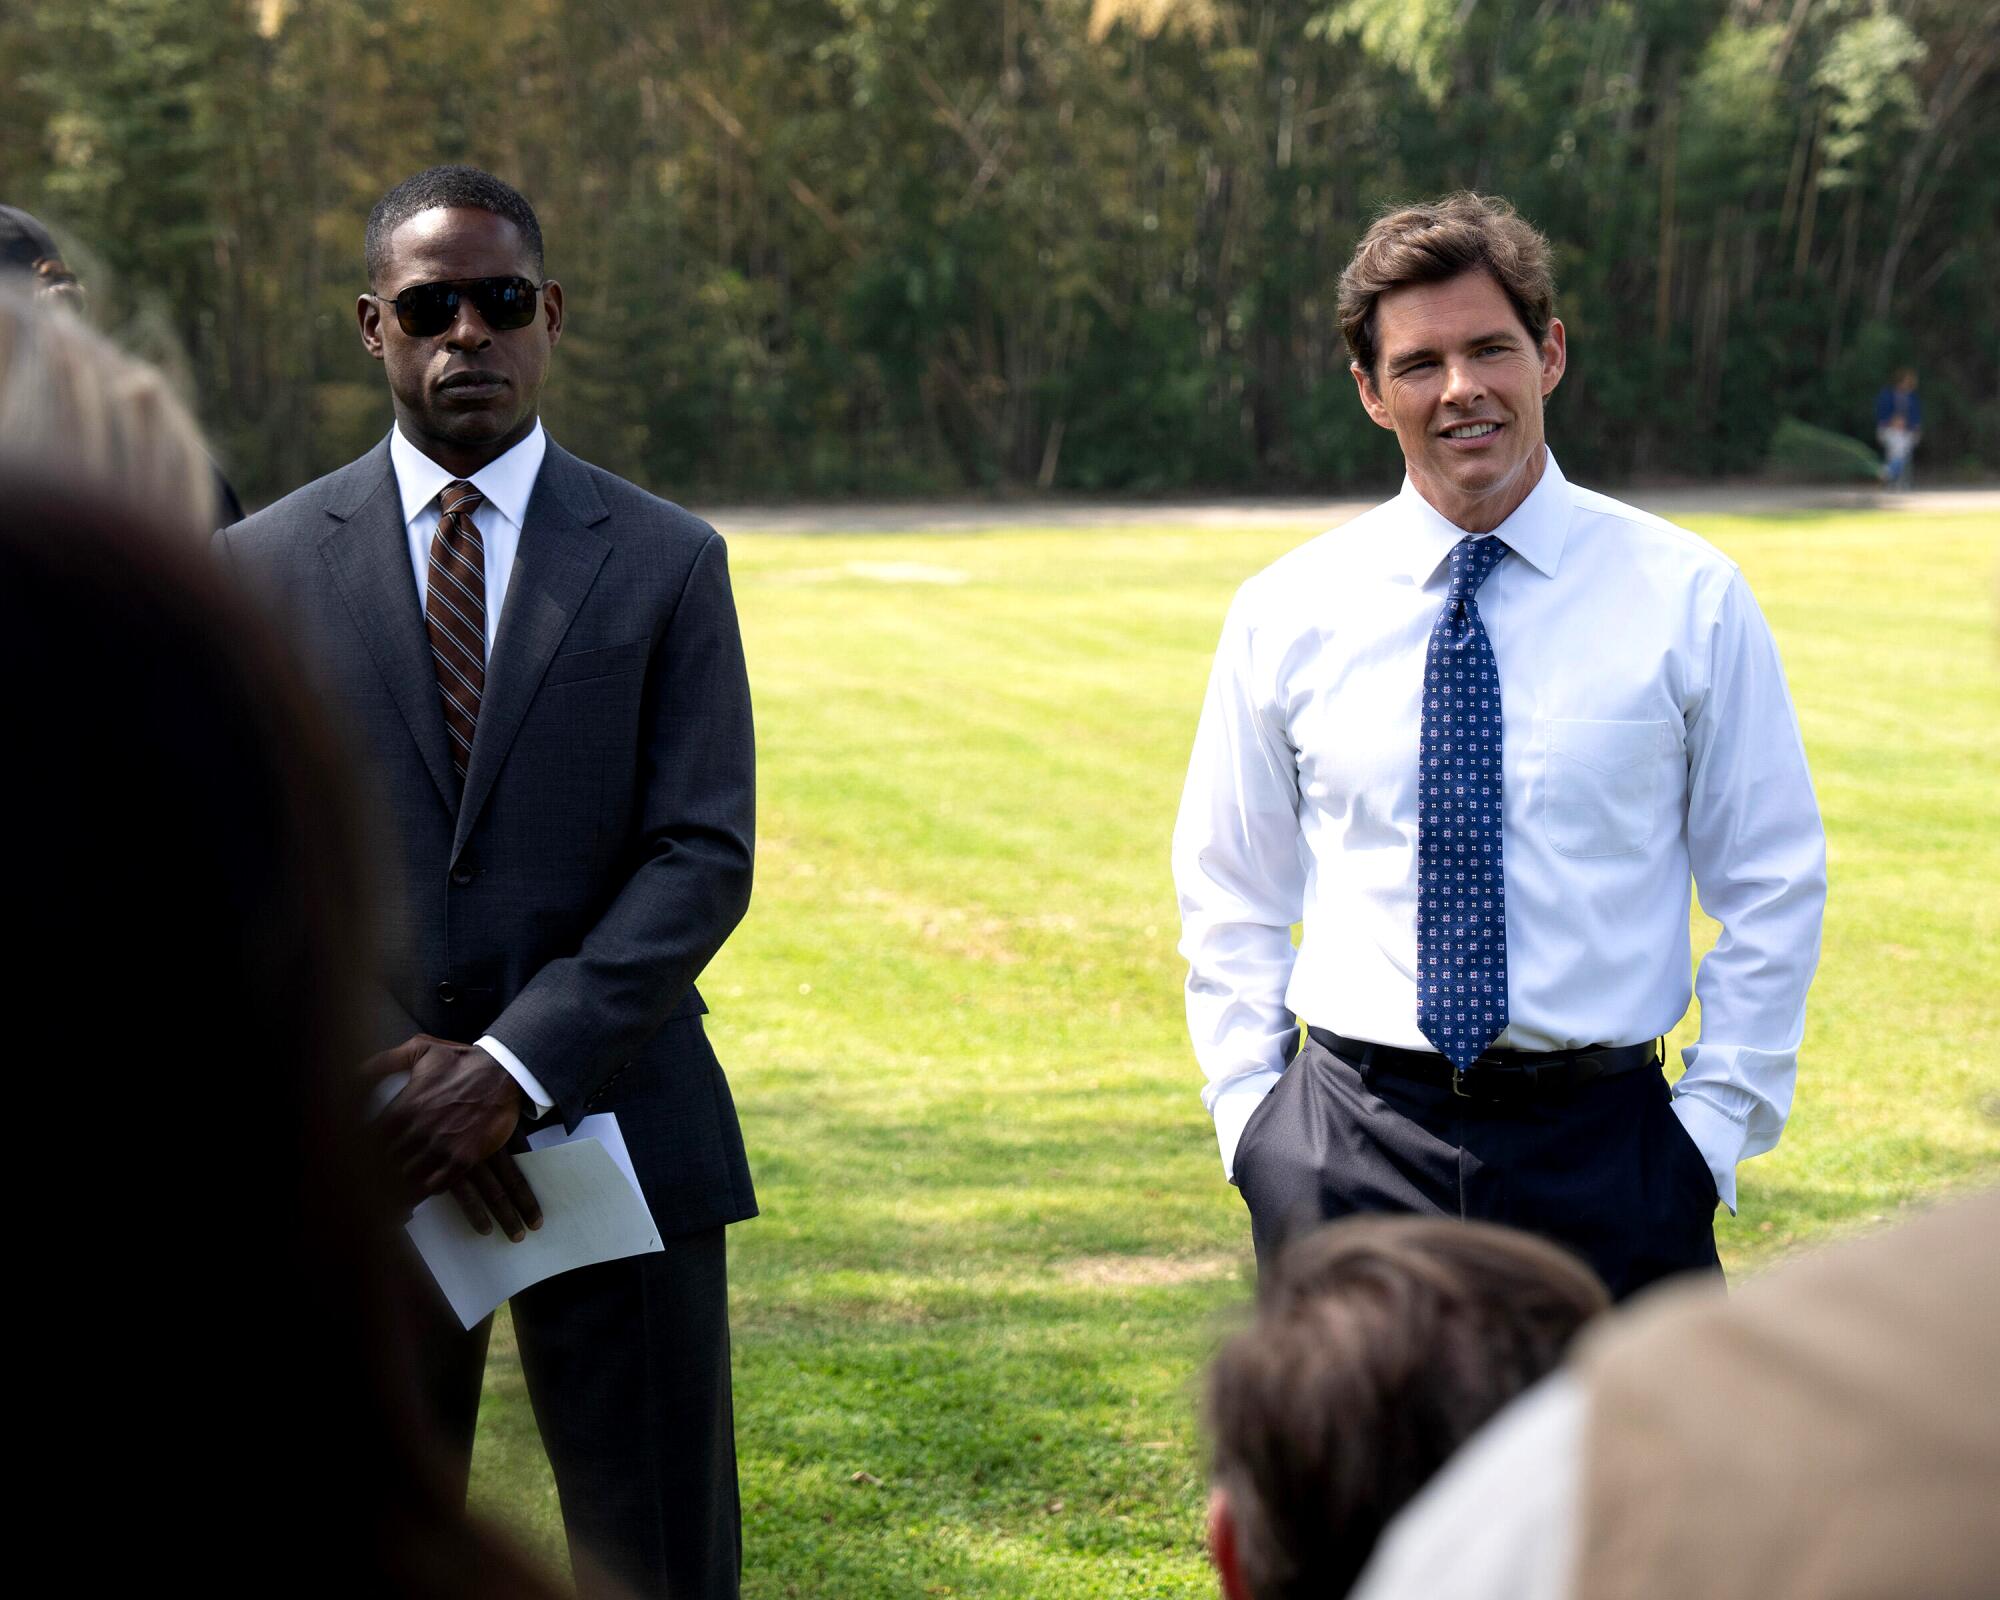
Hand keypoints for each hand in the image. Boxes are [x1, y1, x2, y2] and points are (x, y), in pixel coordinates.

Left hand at [364, 1035, 542, 1239]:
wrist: (505, 1070)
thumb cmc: (462, 1060)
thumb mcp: (420, 1049)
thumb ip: (383, 1061)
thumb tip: (352, 1070)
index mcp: (402, 1108)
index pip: (367, 1141)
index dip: (356, 1158)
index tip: (348, 1169)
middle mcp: (416, 1131)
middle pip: (383, 1166)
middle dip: (370, 1181)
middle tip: (358, 1198)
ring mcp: (440, 1146)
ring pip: (407, 1180)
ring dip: (393, 1194)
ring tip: (378, 1211)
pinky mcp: (463, 1158)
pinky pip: (436, 1186)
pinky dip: (422, 1197)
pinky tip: (413, 1205)